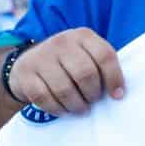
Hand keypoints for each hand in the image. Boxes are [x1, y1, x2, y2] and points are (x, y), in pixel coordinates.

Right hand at [9, 29, 123, 115]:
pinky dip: (58, 109)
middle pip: (85, 74)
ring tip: (81, 108)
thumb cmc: (68, 63)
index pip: (105, 55)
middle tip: (93, 101)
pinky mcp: (26, 73)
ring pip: (65, 89)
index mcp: (82, 36)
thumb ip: (102, 67)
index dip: (114, 78)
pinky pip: (45, 97)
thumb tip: (118, 93)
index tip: (117, 96)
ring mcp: (41, 56)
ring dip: (76, 105)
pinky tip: (64, 110)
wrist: (29, 62)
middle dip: (93, 94)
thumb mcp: (86, 55)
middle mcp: (61, 42)